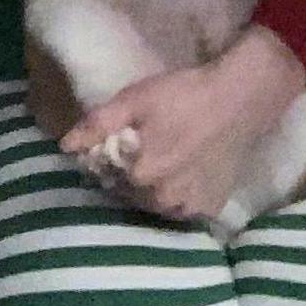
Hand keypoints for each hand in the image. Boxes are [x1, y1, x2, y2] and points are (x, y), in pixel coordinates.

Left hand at [61, 28, 305, 223]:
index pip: (109, 179)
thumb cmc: (184, 94)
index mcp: (141, 176)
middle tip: (147, 148)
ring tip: (166, 160)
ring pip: (157, 205)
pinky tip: (186, 172)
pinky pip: (184, 210)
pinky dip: (180, 196)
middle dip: (132, 177)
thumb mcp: (135, 99)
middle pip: (133, 195)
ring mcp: (190, 207)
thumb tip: (65, 146)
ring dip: (154, 189)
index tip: (123, 144)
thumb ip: (97, 125)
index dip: (112, 162)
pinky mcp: (211, 207)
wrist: (240, 99)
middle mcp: (164, 200)